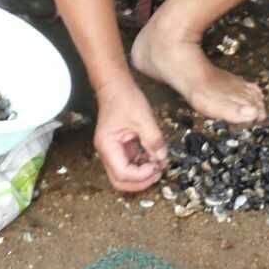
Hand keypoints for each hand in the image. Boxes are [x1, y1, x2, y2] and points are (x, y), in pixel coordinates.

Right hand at [93, 75, 166, 192]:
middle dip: (140, 182)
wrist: (116, 86)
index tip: (156, 166)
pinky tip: (154, 158)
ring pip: (125, 175)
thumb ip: (154, 141)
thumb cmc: (124, 98)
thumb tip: (162, 158)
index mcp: (107, 146)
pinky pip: (130, 164)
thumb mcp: (143, 119)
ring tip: (158, 165)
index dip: (141, 175)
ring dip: (142, 175)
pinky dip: (142, 166)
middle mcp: (107, 152)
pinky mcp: (120, 148)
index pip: (122, 173)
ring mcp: (112, 151)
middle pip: (120, 181)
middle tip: (158, 173)